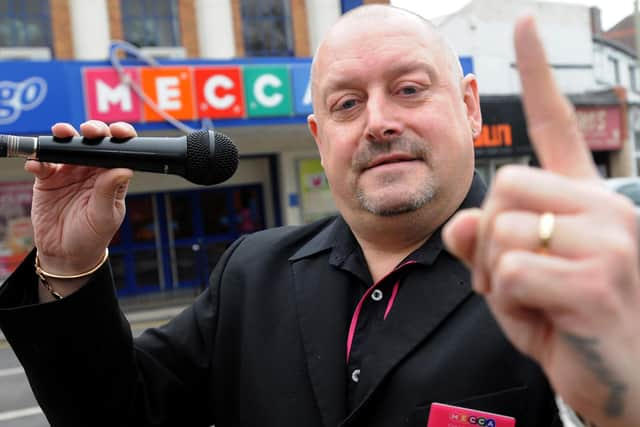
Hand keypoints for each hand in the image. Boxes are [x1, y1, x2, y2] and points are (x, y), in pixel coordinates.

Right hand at [27, 121, 134, 295]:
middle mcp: (92, 170)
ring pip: (68, 146)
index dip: (121, 136)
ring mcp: (69, 172)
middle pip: (94, 142)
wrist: (65, 253)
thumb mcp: (104, 216)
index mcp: (111, 176)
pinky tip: (37, 163)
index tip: (119, 132)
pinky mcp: (48, 179)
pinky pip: (42, 163)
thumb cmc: (92, 236)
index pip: (120, 151)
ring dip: (65, 136)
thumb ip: (109, 192)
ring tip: (62, 134)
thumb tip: (125, 169)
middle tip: (89, 131)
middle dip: (93, 130)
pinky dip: (38, 160)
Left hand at [443, 15, 639, 426]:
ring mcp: (608, 240)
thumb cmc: (572, 329)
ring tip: (533, 304)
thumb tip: (462, 221)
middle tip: (514, 281)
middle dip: (490, 239)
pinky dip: (507, 305)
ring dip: (496, 278)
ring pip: (499, 230)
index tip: (523, 24)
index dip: (536, 74)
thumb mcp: (517, 282)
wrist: (626, 385)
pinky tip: (545, 322)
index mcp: (587, 201)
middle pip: (502, 186)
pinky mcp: (597, 279)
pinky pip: (508, 272)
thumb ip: (486, 243)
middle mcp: (605, 207)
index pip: (557, 124)